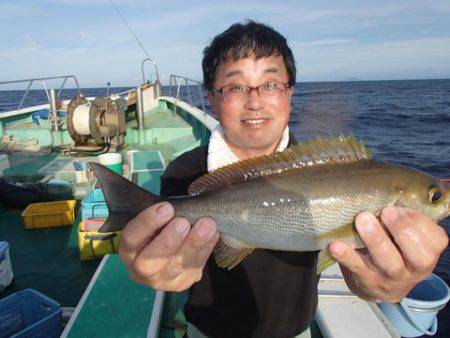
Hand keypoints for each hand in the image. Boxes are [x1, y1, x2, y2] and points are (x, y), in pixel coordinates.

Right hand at [119, 202, 218, 291]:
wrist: (173, 246)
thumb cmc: (161, 227)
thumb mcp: (154, 219)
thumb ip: (158, 213)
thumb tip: (168, 205)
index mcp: (129, 249)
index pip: (131, 237)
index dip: (147, 222)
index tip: (166, 207)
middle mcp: (140, 269)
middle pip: (150, 260)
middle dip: (168, 240)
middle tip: (183, 222)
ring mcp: (161, 280)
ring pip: (176, 266)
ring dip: (193, 244)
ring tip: (206, 225)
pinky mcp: (181, 283)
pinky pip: (194, 268)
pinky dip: (205, 249)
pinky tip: (213, 234)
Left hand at [329, 207, 448, 302]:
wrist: (381, 285)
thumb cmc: (396, 249)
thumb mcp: (410, 237)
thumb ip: (410, 218)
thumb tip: (408, 186)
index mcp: (428, 254)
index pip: (435, 239)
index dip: (417, 220)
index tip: (398, 207)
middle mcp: (414, 269)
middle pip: (418, 255)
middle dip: (401, 228)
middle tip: (385, 211)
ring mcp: (391, 278)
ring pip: (389, 262)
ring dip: (375, 238)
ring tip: (362, 218)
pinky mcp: (367, 280)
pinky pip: (357, 268)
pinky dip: (346, 256)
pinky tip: (336, 245)